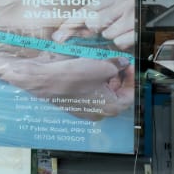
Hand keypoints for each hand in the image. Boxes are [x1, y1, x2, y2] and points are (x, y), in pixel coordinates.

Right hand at [0, 50, 134, 118]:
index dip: (131, 78)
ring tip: (103, 63)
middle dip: (118, 77)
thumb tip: (122, 62)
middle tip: (117, 62)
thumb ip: (116, 65)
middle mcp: (99, 112)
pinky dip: (94, 81)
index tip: (129, 65)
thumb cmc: (70, 77)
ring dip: (106, 78)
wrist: (42, 79)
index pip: (129, 94)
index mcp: (110, 107)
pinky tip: (90, 68)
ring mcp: (86, 109)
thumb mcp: (101, 66)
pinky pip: (90, 92)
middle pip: (116, 94)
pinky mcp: (75, 103)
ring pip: (103, 93)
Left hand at [52, 0, 135, 50]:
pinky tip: (129, 36)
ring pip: (107, 34)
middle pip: (94, 22)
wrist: (163, 20)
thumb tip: (63, 33)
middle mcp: (125, 0)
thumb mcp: (115, 10)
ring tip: (123, 31)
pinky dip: (123, 43)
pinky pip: (119, 42)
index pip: (86, 9)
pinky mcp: (139, 28)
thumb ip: (93, 18)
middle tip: (108, 28)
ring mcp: (133, 14)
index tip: (59, 35)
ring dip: (113, 37)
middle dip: (98, 30)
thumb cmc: (134, 16)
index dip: (71, 23)